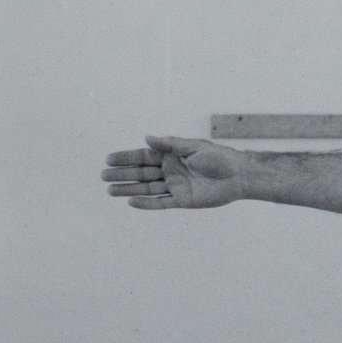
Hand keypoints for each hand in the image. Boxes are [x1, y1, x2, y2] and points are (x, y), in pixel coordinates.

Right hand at [103, 134, 246, 209]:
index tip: (108, 159)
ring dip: (129, 190)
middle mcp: (170, 171)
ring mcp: (176, 186)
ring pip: (147, 189)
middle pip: (141, 173)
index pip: (143, 156)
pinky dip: (147, 204)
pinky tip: (131, 203)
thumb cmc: (219, 158)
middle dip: (122, 174)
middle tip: (103, 176)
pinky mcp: (183, 201)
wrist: (238, 176)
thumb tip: (146, 138)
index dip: (126, 158)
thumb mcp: (193, 147)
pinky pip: (161, 203)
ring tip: (110, 190)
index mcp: (171, 155)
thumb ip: (169, 144)